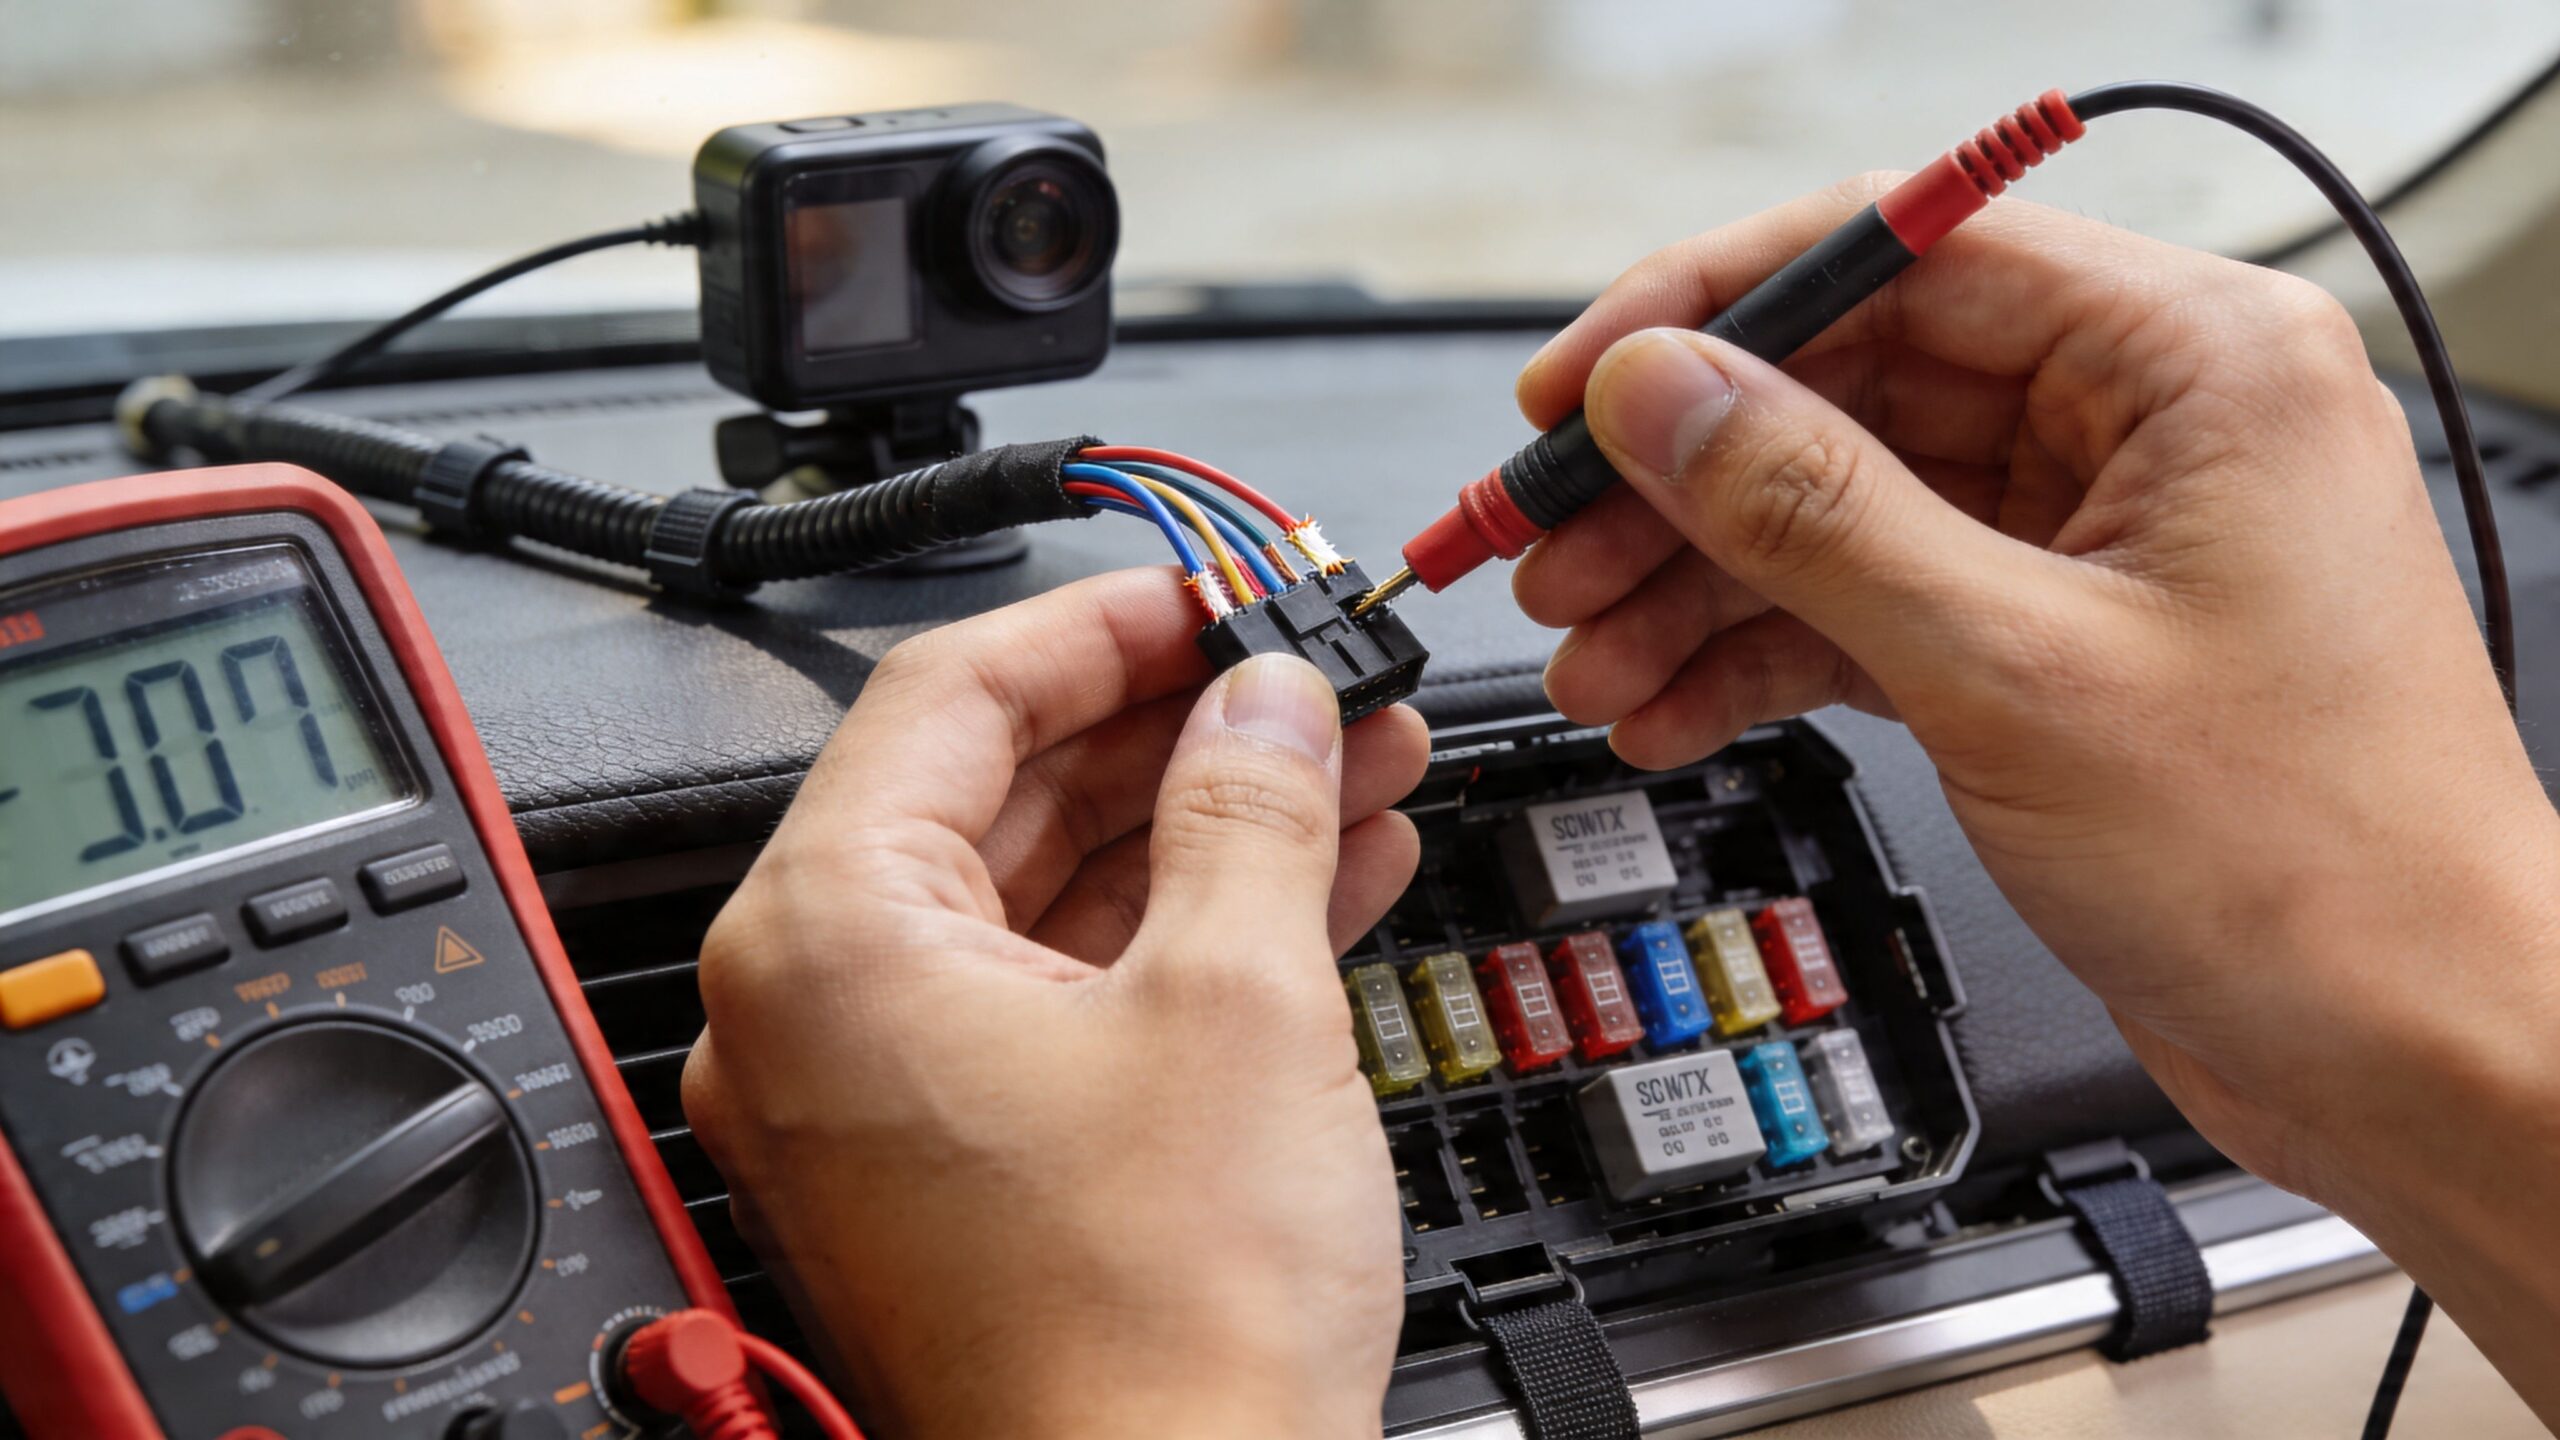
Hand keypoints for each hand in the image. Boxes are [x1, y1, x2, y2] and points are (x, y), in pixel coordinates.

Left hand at [682, 569, 1428, 1439]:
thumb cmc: (1154, 1338)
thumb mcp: (1236, 999)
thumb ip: (1249, 801)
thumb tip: (1266, 695)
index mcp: (825, 943)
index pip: (951, 694)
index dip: (1109, 622)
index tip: (1215, 590)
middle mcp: (818, 1018)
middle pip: (1002, 790)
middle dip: (1182, 726)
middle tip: (1307, 677)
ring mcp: (887, 1103)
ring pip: (1052, 896)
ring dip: (1208, 823)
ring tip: (1351, 763)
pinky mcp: (966, 1168)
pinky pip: (1069, 997)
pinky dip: (1187, 934)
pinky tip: (1318, 880)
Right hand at [1514, 177, 2559, 1419]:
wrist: (2418, 1061)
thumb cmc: (2315, 868)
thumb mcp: (2012, 667)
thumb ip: (1814, 512)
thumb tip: (1664, 395)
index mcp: (2196, 362)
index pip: (1905, 254)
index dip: (1713, 308)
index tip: (1580, 381)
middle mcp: (2148, 425)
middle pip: (1851, 388)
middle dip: (1683, 477)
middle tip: (1550, 540)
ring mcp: (2094, 539)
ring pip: (1842, 510)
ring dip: (1698, 582)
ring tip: (1588, 649)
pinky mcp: (2052, 644)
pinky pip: (1868, 611)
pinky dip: (1762, 656)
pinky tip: (1667, 705)